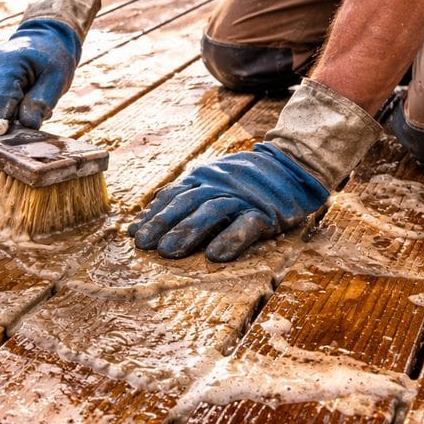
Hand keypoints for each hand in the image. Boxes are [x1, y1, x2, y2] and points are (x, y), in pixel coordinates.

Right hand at [0, 19, 80, 132]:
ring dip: (3, 110)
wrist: (42, 40)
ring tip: (25, 99)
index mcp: (11, 62)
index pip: (0, 96)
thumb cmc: (52, 60)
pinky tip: (15, 94)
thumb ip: (42, 102)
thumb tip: (27, 125)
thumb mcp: (57, 79)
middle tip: (29, 113)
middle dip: (3, 116)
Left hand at [128, 143, 327, 261]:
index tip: (136, 236)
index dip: (154, 215)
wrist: (289, 167)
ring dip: (189, 231)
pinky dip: (231, 238)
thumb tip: (134, 229)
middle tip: (147, 246)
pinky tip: (216, 256)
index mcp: (203, 179)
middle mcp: (219, 185)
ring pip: (212, 211)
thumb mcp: (208, 185)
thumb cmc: (242, 183)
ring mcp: (242, 197)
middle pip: (188, 202)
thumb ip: (176, 203)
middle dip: (165, 224)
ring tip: (170, 252)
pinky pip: (247, 224)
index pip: (173, 195)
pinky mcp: (266, 211)